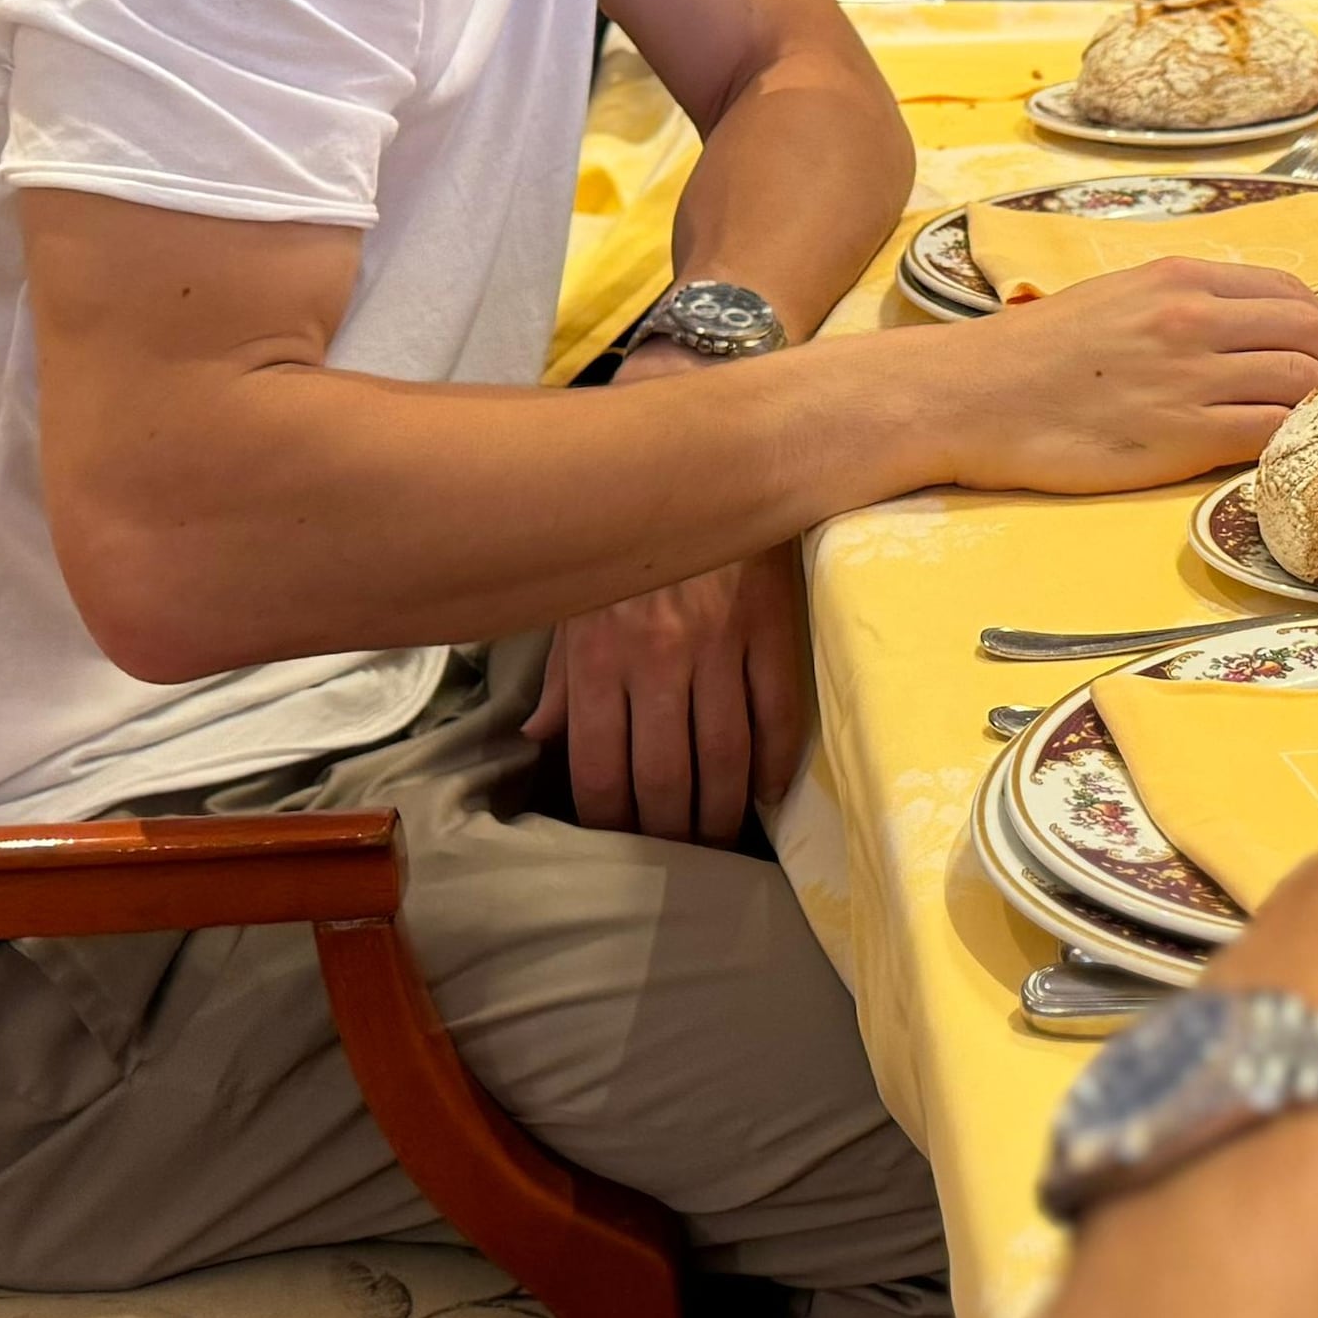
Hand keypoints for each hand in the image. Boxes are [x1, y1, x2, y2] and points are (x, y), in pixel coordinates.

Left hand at [528, 543, 808, 838]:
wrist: (702, 456)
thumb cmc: (628, 534)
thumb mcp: (579, 599)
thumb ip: (563, 676)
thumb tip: (539, 739)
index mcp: (601, 655)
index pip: (600, 767)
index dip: (609, 821)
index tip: (619, 845)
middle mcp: (659, 657)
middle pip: (666, 777)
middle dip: (670, 833)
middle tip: (677, 861)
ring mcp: (721, 645)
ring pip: (724, 757)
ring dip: (722, 813)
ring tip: (720, 840)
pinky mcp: (772, 627)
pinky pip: (779, 711)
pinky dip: (776, 762)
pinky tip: (767, 792)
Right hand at [941, 259, 1317, 491]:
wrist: (968, 398)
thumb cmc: (1031, 357)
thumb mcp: (1114, 301)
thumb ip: (1181, 309)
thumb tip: (1238, 334)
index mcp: (1179, 279)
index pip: (1289, 291)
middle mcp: (1195, 318)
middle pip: (1312, 334)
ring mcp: (1192, 377)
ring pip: (1303, 384)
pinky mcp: (1183, 436)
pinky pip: (1272, 435)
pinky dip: (1301, 444)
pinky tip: (1305, 460)